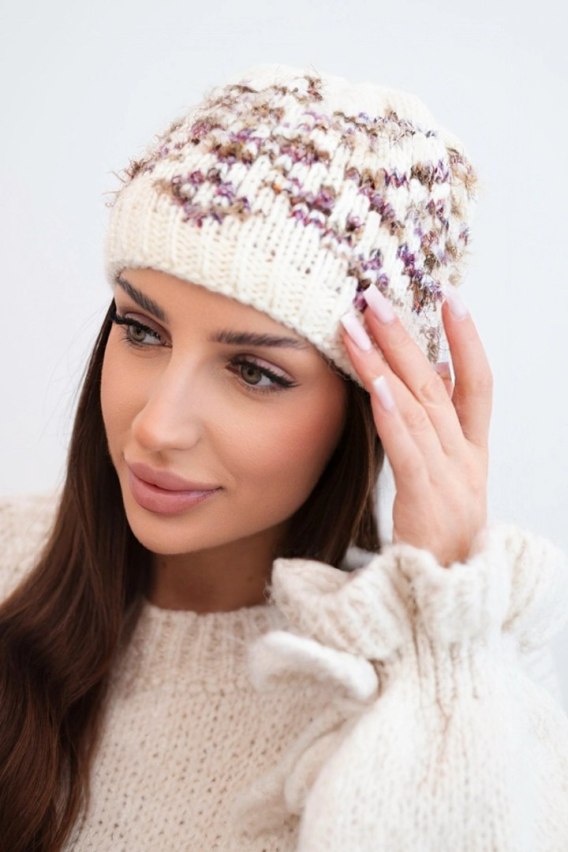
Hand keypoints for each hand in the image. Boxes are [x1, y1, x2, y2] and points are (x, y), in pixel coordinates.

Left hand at [340, 285, 491, 566]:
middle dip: (408, 336)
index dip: (466, 339)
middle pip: (439, 384)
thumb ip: (434, 439)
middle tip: (375, 294)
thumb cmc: (438, 547)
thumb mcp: (444, 487)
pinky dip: (393, 416)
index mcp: (472, 454)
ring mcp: (453, 482)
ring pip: (420, 409)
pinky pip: (410, 453)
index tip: (448, 296)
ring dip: (388, 362)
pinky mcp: (429, 506)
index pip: (476, 385)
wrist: (448, 611)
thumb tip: (423, 385)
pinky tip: (374, 386)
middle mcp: (467, 461)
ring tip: (359, 322)